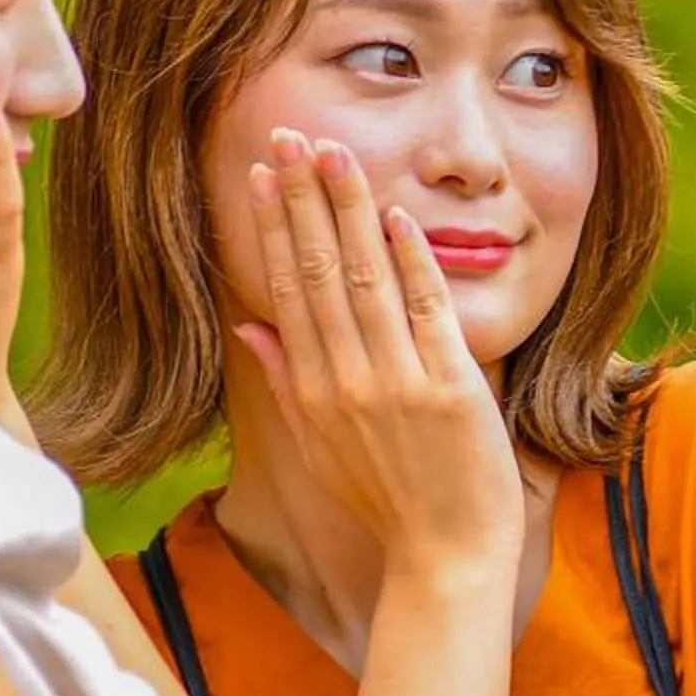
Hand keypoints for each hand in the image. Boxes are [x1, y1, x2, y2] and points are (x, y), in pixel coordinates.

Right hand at [233, 129, 524, 576]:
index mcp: (312, 392)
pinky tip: (397, 214)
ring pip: (365, 280)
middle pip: (318, 273)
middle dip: (301, 200)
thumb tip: (247, 323)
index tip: (260, 174)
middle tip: (289, 138)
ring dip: (349, 212)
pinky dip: (410, 260)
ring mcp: (396, 384)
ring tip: (334, 155)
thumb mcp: (320, 447)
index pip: (285, 290)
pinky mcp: (448, 389)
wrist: (447, 558)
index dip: (272, 228)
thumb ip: (285, 381)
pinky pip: (425, 310)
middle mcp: (346, 382)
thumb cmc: (389, 502)